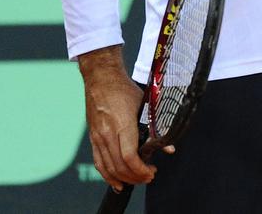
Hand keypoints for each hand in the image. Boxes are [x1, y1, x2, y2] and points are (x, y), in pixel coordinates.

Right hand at [78, 46, 159, 190]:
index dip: (141, 169)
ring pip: (108, 167)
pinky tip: (117, 182)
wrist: (101, 80)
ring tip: (137, 180)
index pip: (130, 156)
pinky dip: (107, 175)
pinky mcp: (93, 139)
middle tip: (149, 176)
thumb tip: (169, 147)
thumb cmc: (124, 90)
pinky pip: (99, 162)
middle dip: (135, 176)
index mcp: (123, 125)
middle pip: (120, 166)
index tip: (151, 172)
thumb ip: (156, 128)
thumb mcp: (145, 106)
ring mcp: (98, 137)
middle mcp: (108, 134)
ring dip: (123, 178)